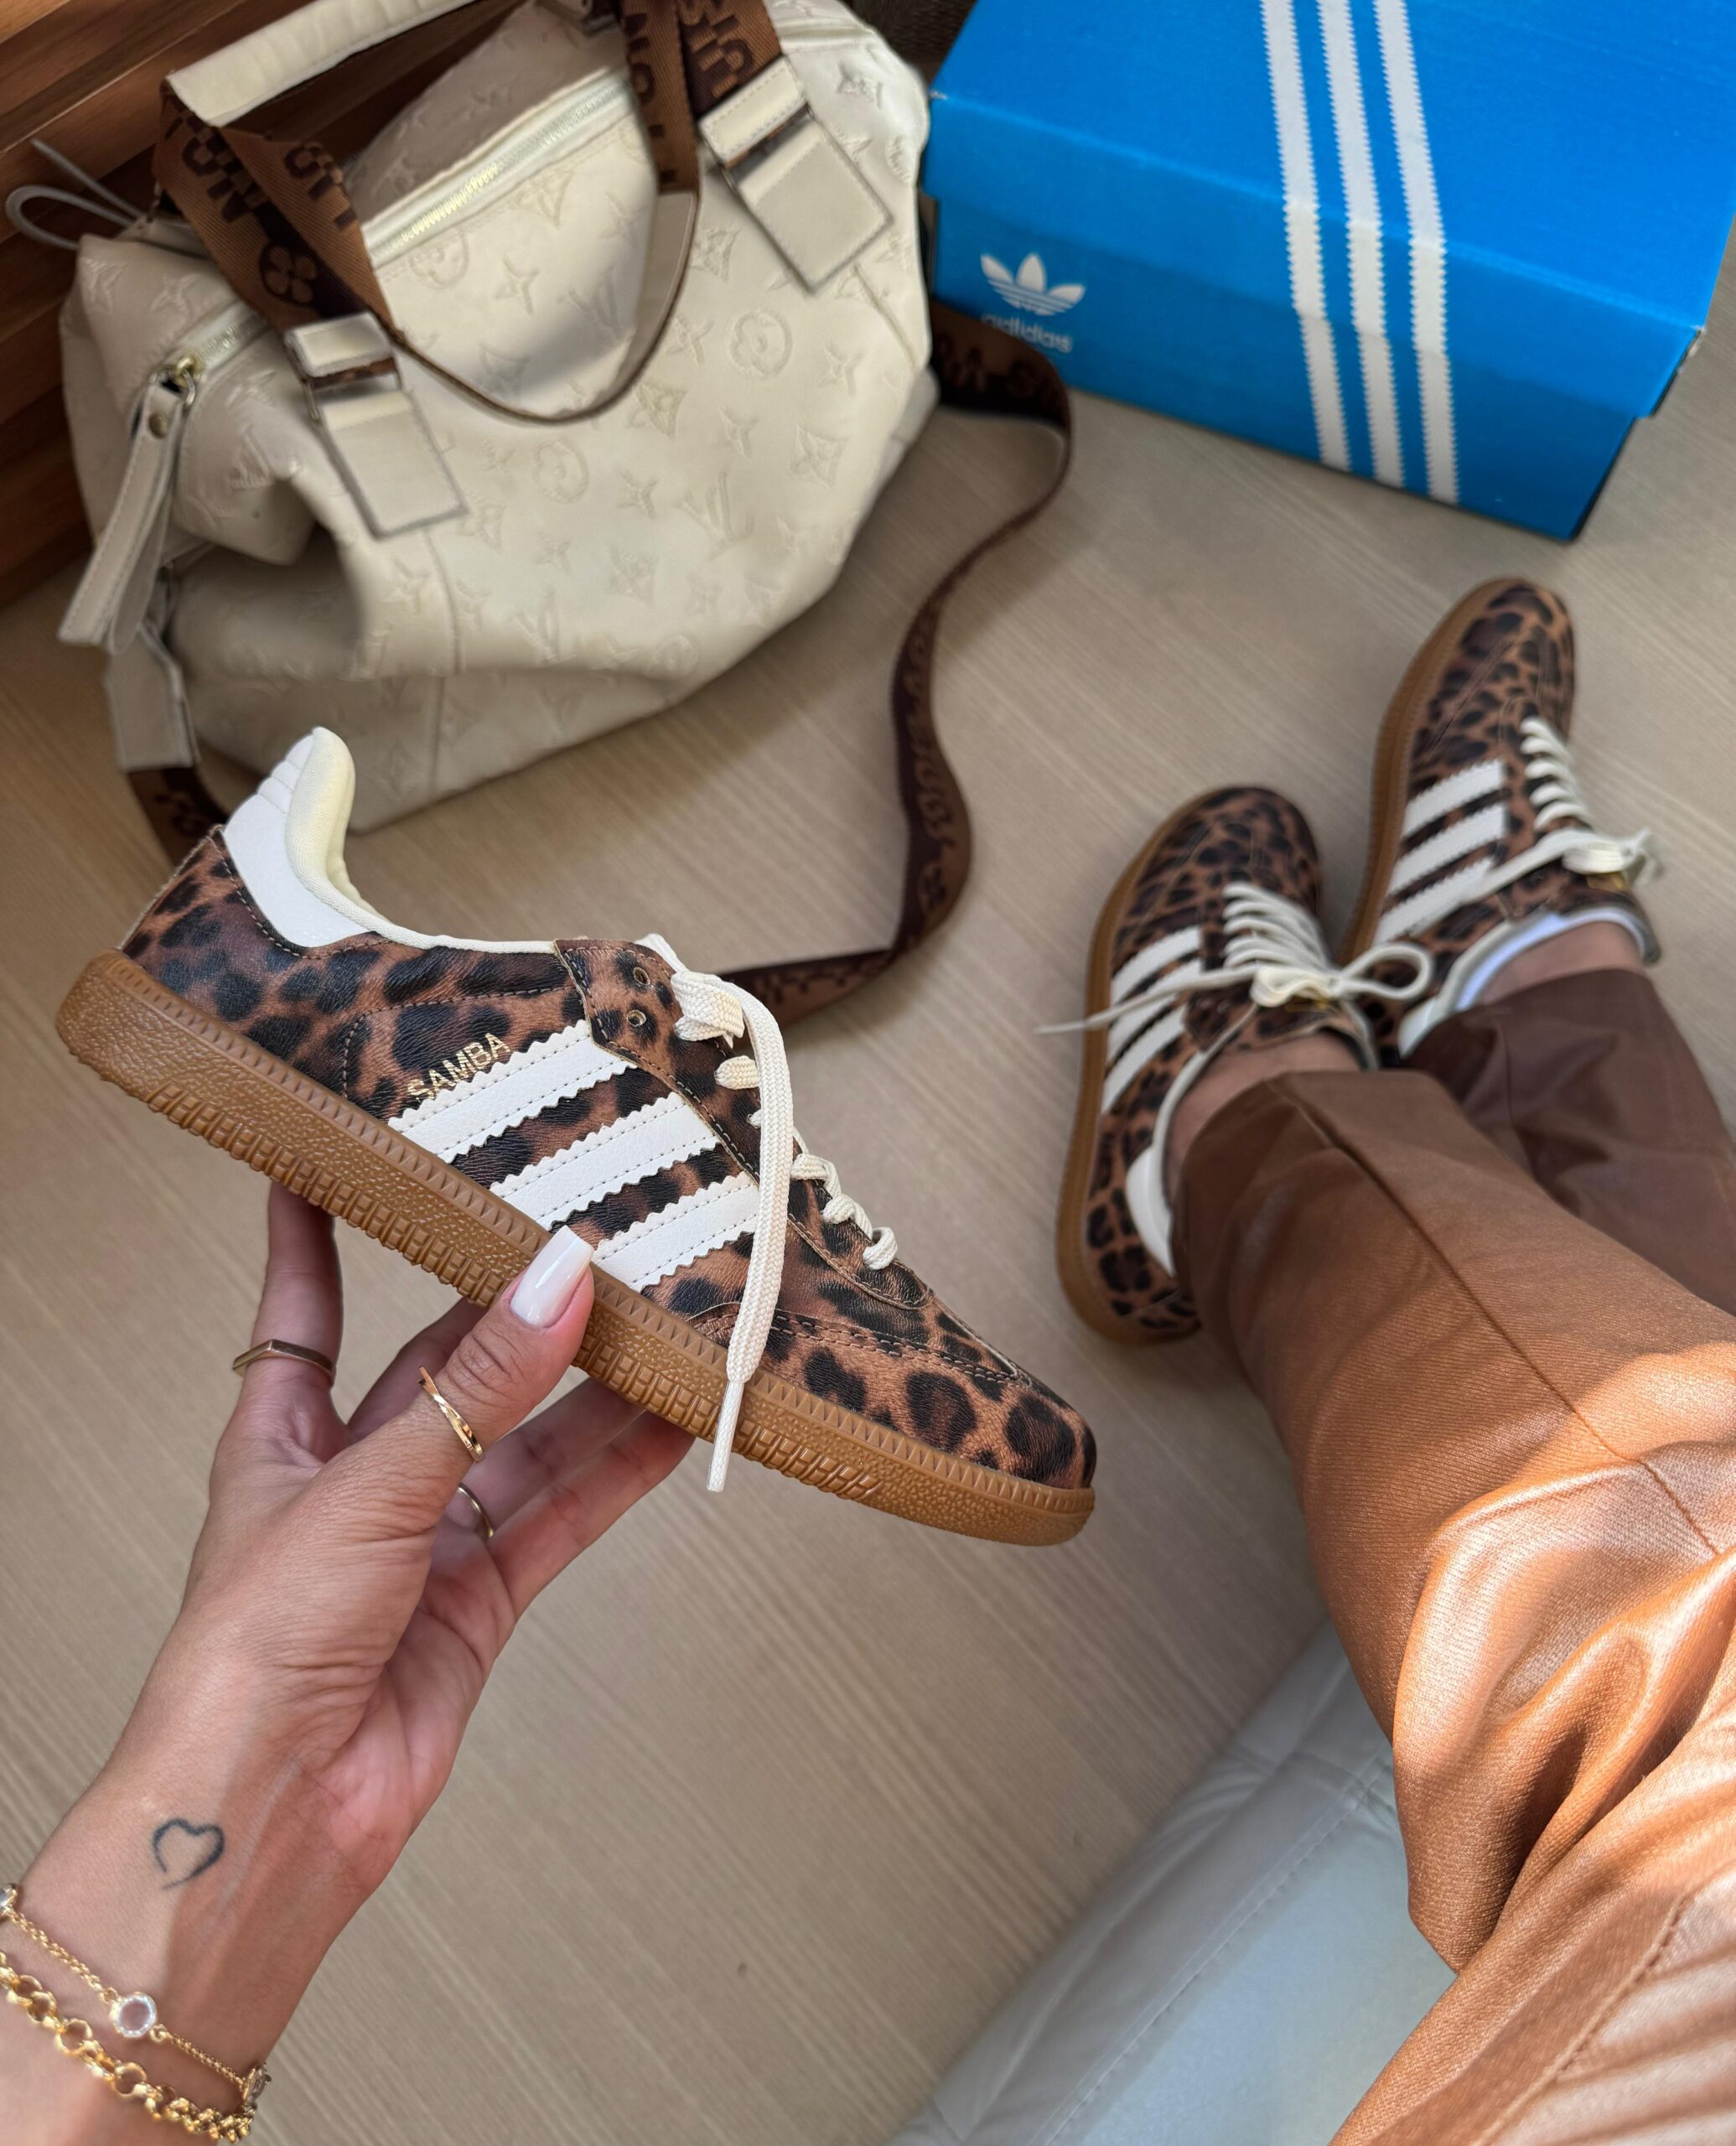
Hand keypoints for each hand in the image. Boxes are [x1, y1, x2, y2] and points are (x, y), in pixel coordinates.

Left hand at [3, 1188, 688, 2138]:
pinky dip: (619, 1472)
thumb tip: (559, 1281)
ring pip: (525, 1441)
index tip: (340, 1151)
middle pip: (450, 1369)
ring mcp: (423, 1542)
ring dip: (592, 1390)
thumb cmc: (254, 1647)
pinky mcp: (479, 1602)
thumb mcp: (367, 1486)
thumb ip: (478, 1389)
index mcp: (282, 1435)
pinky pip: (562, 1515)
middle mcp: (357, 1478)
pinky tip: (675, 1423)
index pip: (303, 1306)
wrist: (271, 1810)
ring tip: (667, 1319)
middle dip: (517, 1311)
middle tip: (594, 1238)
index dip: (317, 1230)